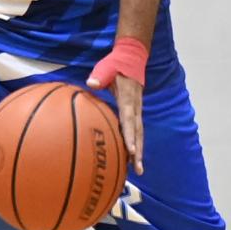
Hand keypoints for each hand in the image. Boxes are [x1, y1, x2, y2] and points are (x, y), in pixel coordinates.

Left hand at [87, 37, 148, 173]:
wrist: (132, 59)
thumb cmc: (116, 65)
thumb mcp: (107, 67)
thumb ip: (100, 75)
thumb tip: (91, 82)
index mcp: (128, 99)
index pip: (129, 120)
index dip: (130, 135)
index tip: (130, 150)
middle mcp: (136, 107)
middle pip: (138, 133)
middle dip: (138, 152)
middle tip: (138, 169)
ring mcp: (137, 111)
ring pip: (139, 134)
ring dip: (139, 152)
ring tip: (138, 170)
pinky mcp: (135, 113)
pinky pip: (135, 131)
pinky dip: (135, 144)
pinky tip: (131, 158)